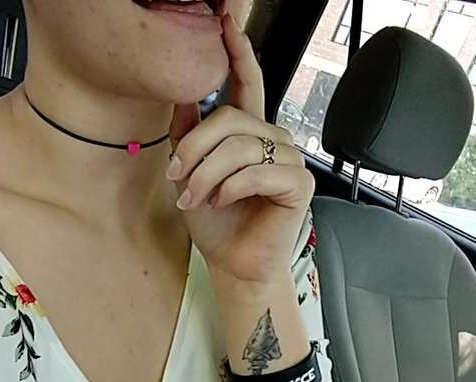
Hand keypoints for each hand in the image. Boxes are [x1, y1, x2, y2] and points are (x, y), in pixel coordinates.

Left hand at [168, 14, 314, 284]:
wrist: (234, 264)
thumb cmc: (216, 223)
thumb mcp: (191, 173)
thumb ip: (190, 134)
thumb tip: (181, 94)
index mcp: (250, 135)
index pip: (247, 86)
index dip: (238, 55)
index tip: (227, 23)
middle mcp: (274, 141)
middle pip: (231, 118)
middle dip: (196, 148)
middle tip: (177, 177)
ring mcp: (289, 161)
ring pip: (240, 145)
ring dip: (208, 174)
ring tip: (195, 198)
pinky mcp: (298, 184)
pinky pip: (258, 171)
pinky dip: (231, 187)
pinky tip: (222, 202)